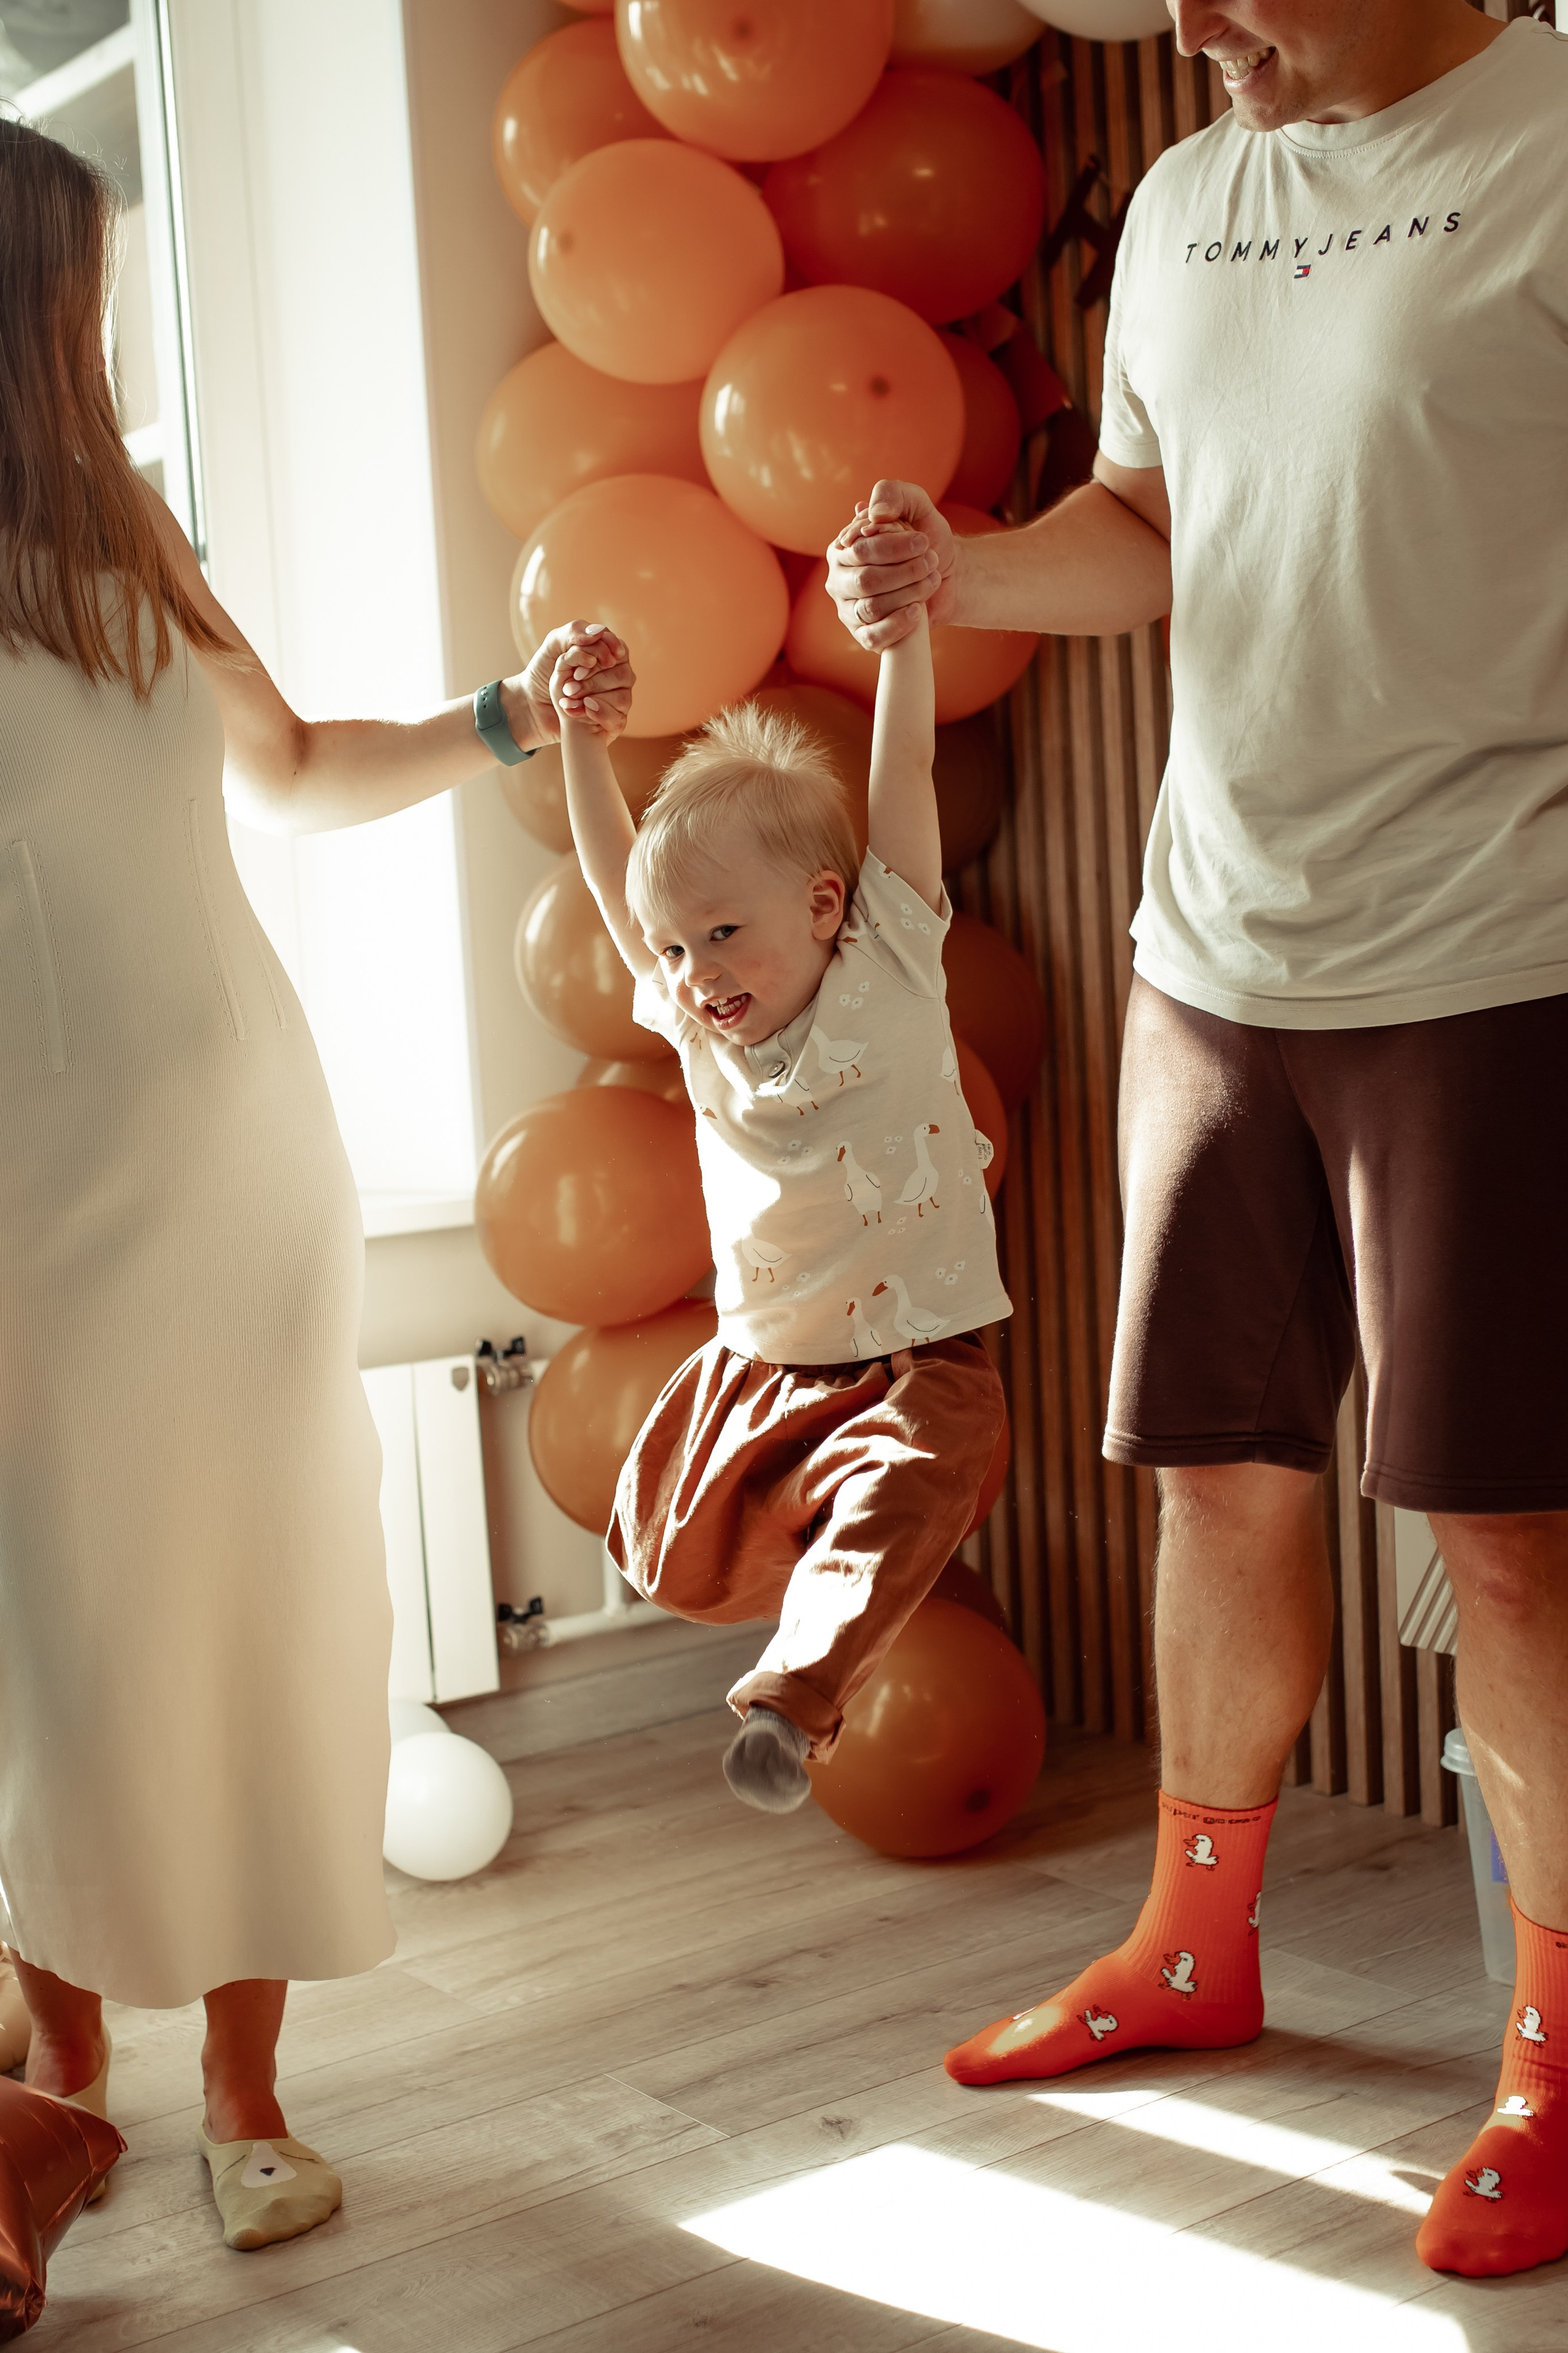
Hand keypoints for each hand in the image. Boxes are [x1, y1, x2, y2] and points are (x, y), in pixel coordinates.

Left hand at [514, 620, 633, 746]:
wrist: (533, 705)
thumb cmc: (544, 673)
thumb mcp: (554, 645)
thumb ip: (574, 631)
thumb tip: (599, 632)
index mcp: (607, 655)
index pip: (619, 650)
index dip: (603, 655)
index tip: (584, 663)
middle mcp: (617, 677)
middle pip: (624, 675)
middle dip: (593, 679)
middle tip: (569, 684)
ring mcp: (617, 701)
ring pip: (623, 698)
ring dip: (591, 696)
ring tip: (568, 696)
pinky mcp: (613, 722)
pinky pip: (617, 720)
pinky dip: (596, 714)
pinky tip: (578, 710)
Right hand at [825, 481, 956, 651]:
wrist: (945, 576)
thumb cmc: (925, 542)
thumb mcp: (916, 506)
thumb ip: (894, 494)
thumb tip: (872, 513)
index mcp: (842, 548)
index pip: (860, 548)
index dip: (894, 546)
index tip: (924, 541)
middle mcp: (839, 579)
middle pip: (865, 580)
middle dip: (905, 571)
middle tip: (930, 562)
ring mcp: (849, 610)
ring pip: (871, 608)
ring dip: (909, 593)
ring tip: (930, 580)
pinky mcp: (863, 636)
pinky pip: (873, 637)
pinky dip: (897, 624)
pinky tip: (917, 611)